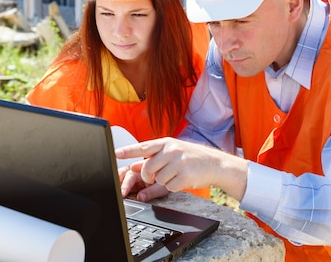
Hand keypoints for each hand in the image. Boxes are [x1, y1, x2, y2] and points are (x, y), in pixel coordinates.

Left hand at [115, 137, 247, 200]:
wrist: (214, 164)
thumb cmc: (191, 157)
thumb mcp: (171, 153)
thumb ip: (152, 158)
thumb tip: (133, 166)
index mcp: (166, 143)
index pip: (143, 147)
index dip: (128, 151)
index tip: (115, 154)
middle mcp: (172, 150)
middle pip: (147, 169)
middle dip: (148, 177)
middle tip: (154, 177)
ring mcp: (179, 163)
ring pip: (158, 179)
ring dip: (163, 182)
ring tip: (174, 175)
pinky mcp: (185, 176)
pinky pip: (170, 187)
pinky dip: (173, 186)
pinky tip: (182, 179)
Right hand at [119, 165, 169, 201]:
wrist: (168, 179)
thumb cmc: (165, 182)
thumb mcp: (161, 188)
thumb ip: (151, 192)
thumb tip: (141, 197)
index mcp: (142, 170)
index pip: (130, 176)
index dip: (125, 185)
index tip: (123, 193)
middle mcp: (135, 171)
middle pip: (122, 175)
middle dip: (117, 182)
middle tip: (115, 192)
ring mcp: (132, 176)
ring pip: (120, 177)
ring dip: (116, 183)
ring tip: (113, 192)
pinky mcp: (130, 182)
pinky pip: (122, 183)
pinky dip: (119, 187)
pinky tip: (116, 193)